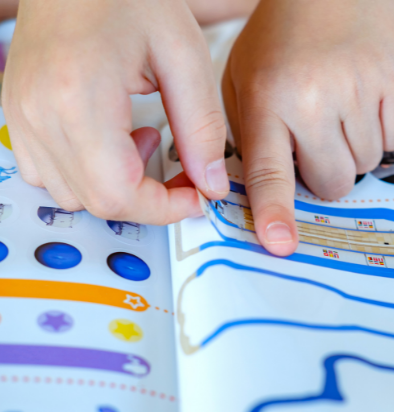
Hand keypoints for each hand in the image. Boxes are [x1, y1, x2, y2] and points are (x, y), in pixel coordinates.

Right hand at [3, 0, 229, 224]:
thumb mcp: (184, 57)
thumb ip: (201, 128)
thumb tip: (210, 184)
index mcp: (78, 95)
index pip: (118, 193)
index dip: (163, 209)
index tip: (195, 197)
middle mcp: (37, 111)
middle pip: (96, 201)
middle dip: (149, 199)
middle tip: (180, 170)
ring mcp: (20, 114)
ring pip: (72, 194)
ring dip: (119, 186)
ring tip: (144, 140)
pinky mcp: (17, 113)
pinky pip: (49, 173)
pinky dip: (89, 174)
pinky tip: (113, 139)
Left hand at [222, 0, 393, 255]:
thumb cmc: (283, 35)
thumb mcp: (242, 78)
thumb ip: (247, 135)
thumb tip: (261, 190)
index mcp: (270, 96)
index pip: (271, 170)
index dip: (275, 212)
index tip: (280, 243)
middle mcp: (317, 96)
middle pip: (333, 182)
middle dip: (325, 174)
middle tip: (317, 141)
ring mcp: (365, 87)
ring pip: (367, 165)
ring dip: (353, 150)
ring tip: (341, 110)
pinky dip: (383, 131)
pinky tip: (367, 100)